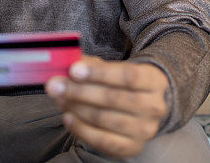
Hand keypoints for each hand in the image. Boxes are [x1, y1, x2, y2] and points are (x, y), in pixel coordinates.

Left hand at [45, 56, 168, 158]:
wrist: (143, 108)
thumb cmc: (124, 84)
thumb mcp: (115, 69)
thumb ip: (93, 65)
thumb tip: (68, 63)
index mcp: (155, 81)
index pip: (127, 75)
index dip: (99, 73)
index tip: (73, 69)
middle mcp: (154, 107)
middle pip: (113, 98)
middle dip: (79, 90)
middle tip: (55, 85)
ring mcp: (145, 130)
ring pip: (104, 119)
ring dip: (76, 107)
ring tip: (60, 98)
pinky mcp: (132, 147)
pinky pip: (102, 140)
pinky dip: (81, 128)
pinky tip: (68, 117)